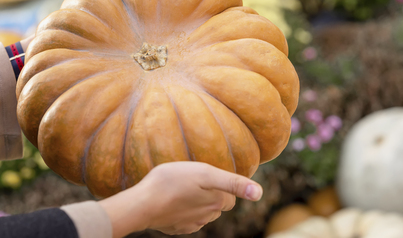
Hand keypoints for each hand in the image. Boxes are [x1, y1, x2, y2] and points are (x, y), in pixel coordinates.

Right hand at [99, 161, 262, 237]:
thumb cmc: (172, 182)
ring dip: (198, 202)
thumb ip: (233, 183)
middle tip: (194, 180)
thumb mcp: (205, 173)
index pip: (231, 195)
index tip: (208, 176)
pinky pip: (186, 219)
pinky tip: (172, 201)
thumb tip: (259, 193)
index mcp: (217, 202)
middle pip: (218, 205)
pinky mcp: (177, 228)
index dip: (222, 185)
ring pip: (203, 213)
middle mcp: (207, 216)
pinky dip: (183, 211)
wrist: (143, 204)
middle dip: (211, 194)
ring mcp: (191, 224)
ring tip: (181, 189)